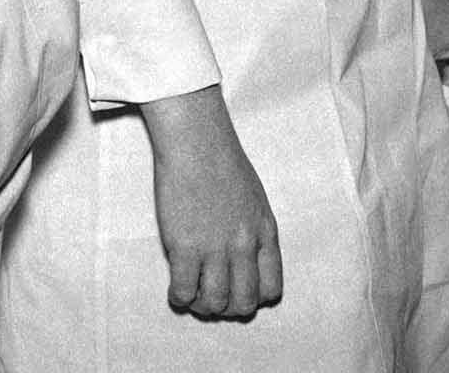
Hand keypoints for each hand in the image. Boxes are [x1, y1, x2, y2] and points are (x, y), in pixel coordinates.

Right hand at [142, 86, 281, 320]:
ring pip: (214, 304)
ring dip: (202, 306)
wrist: (196, 140)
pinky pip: (184, 292)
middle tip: (212, 298)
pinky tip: (176, 287)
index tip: (238, 291)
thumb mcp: (253, 197)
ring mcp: (215, 247)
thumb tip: (242, 263)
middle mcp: (244, 245)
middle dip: (227, 309)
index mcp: (264, 232)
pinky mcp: (185, 246)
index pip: (271, 289)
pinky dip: (179, 298)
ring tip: (193, 294)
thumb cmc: (221, 160)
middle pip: (243, 304)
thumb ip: (252, 231)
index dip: (254, 297)